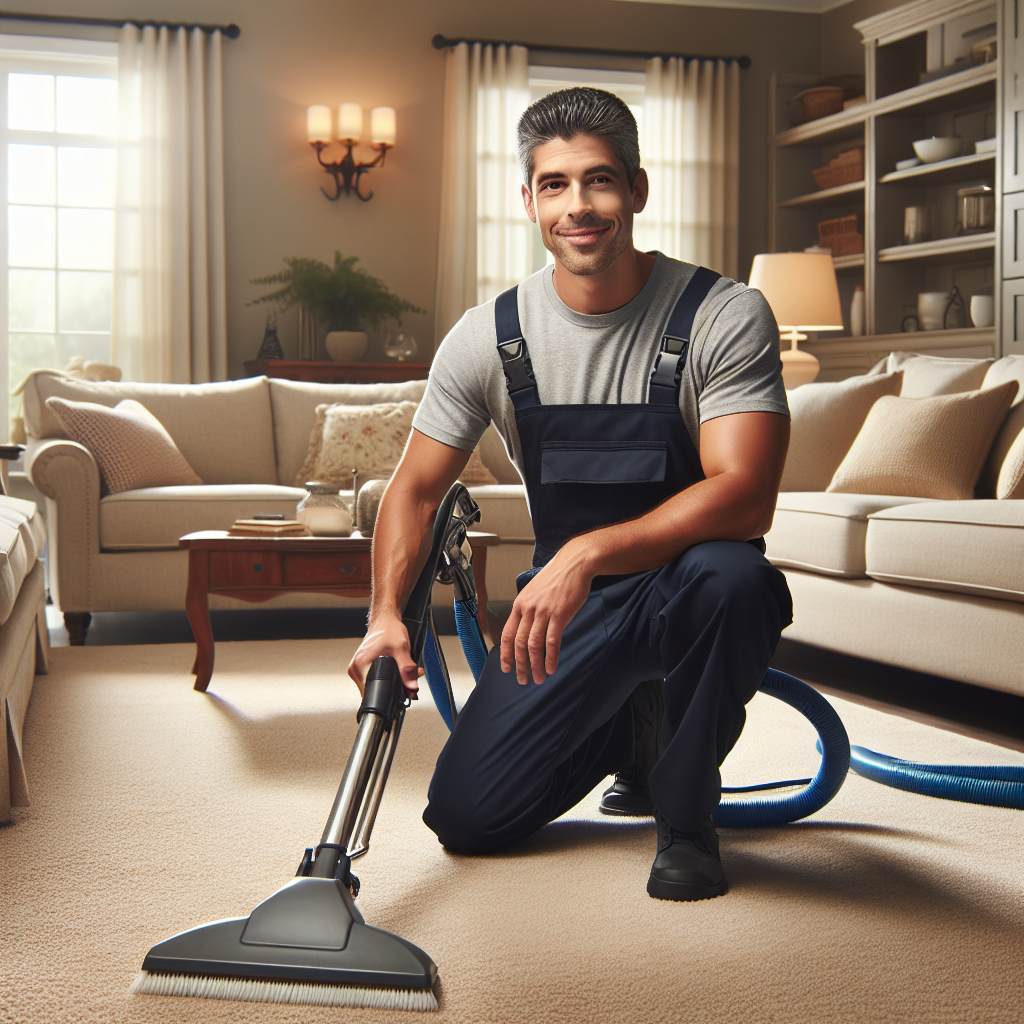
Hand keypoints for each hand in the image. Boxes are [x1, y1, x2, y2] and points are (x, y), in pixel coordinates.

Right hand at [348, 615, 420, 698]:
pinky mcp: (362, 668)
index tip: (400, 690)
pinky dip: (384, 677)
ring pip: (375, 685)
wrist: (385, 620)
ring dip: (388, 683)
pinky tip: (390, 669)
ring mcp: (358, 668)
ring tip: (396, 670)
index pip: (373, 691)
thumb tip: (411, 686)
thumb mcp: (401, 648)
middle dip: (391, 688)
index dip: (389, 693)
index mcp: (360, 665)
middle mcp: (356, 668)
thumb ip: (407, 668)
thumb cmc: (388, 629)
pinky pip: (373, 678)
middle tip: (403, 678)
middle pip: (374, 689)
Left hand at [500, 542, 592, 684]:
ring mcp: (543, 612)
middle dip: (520, 665)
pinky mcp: (559, 614)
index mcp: (520, 604)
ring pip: (534, 645)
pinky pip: (552, 641)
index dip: (506, 654)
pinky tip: (552, 667)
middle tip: (523, 679)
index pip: (507, 634)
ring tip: (539, 678)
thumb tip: (527, 628)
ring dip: (536, 665)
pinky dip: (551, 657)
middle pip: (520, 643)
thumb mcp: (535, 590)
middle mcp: (528, 609)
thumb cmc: (557, 577)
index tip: (506, 668)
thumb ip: (529, 608)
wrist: (575, 564)